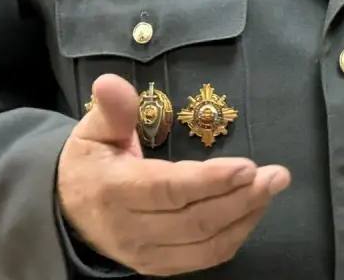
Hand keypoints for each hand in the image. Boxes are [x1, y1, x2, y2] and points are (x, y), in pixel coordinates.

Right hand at [57, 74, 290, 275]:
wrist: (67, 214)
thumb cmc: (89, 164)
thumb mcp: (92, 131)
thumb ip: (110, 109)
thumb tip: (110, 82)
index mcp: (115, 191)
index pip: (169, 189)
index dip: (211, 180)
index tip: (248, 165)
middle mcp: (132, 229)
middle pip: (196, 220)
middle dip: (242, 197)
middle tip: (276, 175)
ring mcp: (146, 254)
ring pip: (206, 243)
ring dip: (245, 217)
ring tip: (272, 189)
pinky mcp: (159, 267)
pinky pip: (205, 259)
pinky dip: (234, 237)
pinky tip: (253, 211)